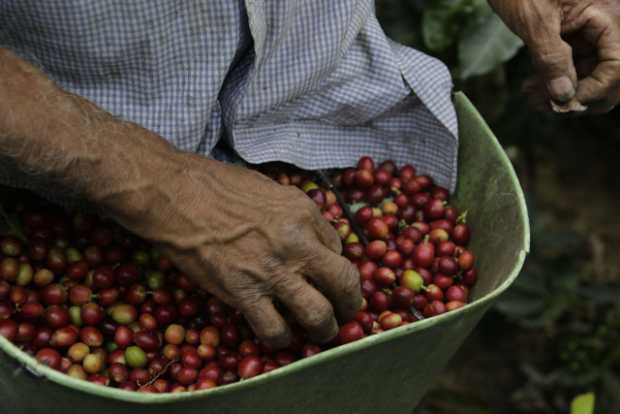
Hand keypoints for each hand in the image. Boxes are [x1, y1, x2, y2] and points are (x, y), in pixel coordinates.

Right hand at [106, 154, 361, 348]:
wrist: (175, 194)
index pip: (340, 250)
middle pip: (345, 286)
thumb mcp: (273, 190)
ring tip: (317, 332)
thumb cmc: (220, 186)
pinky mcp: (242, 293)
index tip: (328, 280)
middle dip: (350, 306)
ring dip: (323, 330)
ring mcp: (271, 271)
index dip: (336, 269)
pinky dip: (282, 338)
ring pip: (318, 316)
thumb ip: (300, 217)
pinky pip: (274, 330)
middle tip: (343, 314)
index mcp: (305, 214)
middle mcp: (297, 244)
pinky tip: (279, 332)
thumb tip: (319, 244)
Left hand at [490, 0, 619, 113]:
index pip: (618, 66)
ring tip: (531, 96)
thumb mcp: (534, 21)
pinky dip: (554, 82)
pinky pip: (574, 68)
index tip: (563, 103)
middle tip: (544, 105)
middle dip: (578, 97)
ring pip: (590, 76)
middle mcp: (607, 25)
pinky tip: (531, 88)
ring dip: (562, 93)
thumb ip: (550, 58)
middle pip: (611, 75)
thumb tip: (563, 96)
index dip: (593, 90)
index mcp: (608, 15)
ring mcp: (591, 33)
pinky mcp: (575, 38)